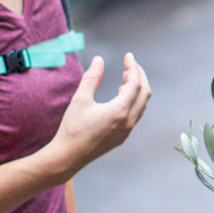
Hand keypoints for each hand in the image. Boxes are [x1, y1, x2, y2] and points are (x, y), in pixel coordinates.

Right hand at [47, 54, 151, 177]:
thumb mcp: (80, 99)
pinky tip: (121, 96)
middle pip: (144, 93)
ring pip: (142, 105)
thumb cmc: (72, 128)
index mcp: (119, 111)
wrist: (69, 156)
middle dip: (140, 76)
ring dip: (137, 89)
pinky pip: (136, 114)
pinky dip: (134, 101)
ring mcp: (127, 130)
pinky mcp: (122, 136)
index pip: (135, 83)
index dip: (133, 67)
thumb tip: (99, 60)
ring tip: (126, 78)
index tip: (128, 56)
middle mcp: (127, 121)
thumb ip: (92, 78)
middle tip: (130, 65)